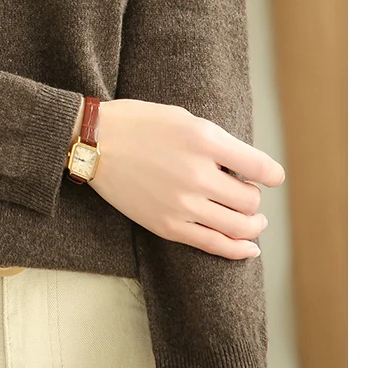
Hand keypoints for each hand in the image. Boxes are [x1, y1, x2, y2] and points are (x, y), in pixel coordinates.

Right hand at [85, 98, 285, 259]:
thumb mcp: (184, 118)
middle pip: (251, 200)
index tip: (270, 176)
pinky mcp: (168, 226)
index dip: (272, 174)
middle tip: (243, 189)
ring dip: (252, 223)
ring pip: (240, 226)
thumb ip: (217, 142)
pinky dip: (239, 249)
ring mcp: (182, 204)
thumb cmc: (139, 124)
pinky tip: (249, 247)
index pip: (261, 168)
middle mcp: (197, 174)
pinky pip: (215, 245)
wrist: (95, 143)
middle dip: (253, 196)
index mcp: (204, 140)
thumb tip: (248, 169)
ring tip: (251, 218)